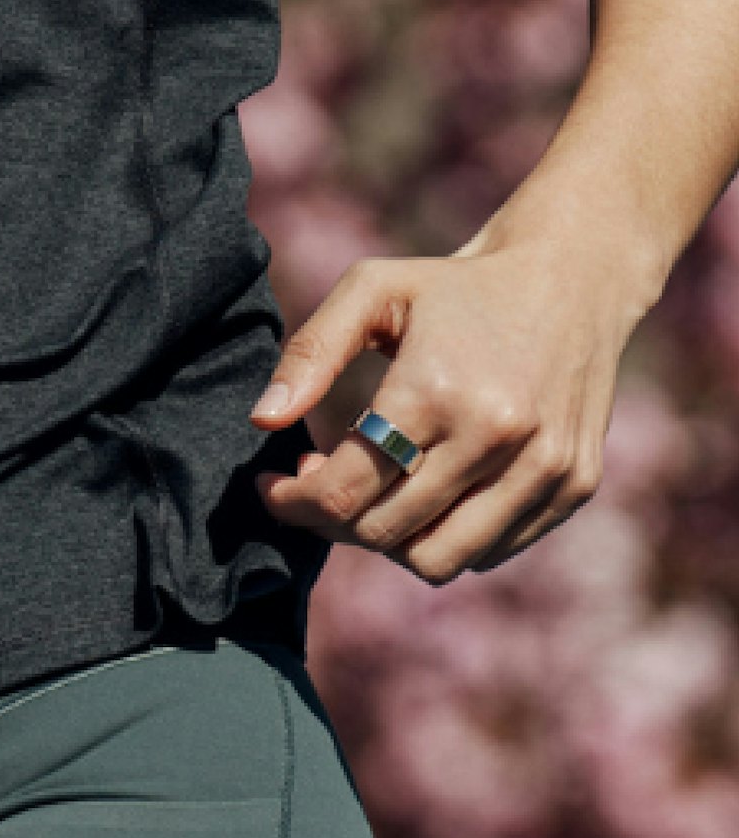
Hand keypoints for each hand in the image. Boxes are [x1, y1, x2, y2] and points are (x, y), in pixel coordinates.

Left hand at [245, 230, 652, 583]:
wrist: (574, 276)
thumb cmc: (453, 287)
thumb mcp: (371, 290)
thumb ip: (309, 354)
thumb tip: (263, 421)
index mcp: (436, 391)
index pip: (342, 491)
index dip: (292, 501)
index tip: (274, 484)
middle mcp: (497, 437)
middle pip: (382, 534)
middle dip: (330, 520)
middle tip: (322, 478)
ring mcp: (544, 468)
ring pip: (436, 561)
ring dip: (387, 541)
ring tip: (374, 491)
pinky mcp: (574, 485)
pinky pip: (489, 551)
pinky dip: (445, 536)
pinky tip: (429, 489)